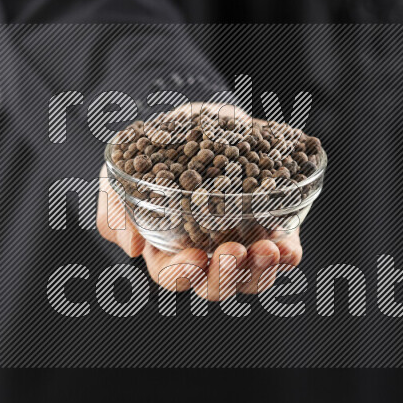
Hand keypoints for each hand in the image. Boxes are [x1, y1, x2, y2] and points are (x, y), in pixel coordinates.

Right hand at [96, 102, 302, 300]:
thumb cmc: (155, 149)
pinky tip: (289, 249)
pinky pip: (283, 253)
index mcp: (166, 248)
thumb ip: (114, 208)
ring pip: (252, 277)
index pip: (173, 275)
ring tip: (268, 249)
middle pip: (215, 285)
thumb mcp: (120, 171)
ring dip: (261, 270)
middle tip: (234, 252)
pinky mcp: (270, 226)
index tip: (196, 257)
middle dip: (226, 275)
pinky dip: (287, 256)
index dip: (184, 274)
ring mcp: (240, 241)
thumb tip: (133, 246)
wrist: (198, 116)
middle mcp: (205, 252)